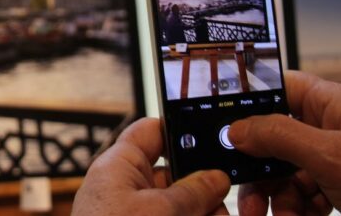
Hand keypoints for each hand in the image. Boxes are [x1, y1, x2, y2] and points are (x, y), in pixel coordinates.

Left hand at [72, 117, 230, 215]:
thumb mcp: (162, 211)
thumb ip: (194, 191)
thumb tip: (216, 177)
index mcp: (119, 167)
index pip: (151, 132)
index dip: (181, 131)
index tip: (214, 143)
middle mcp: (126, 190)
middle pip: (176, 176)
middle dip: (204, 190)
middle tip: (221, 204)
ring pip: (182, 207)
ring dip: (206, 213)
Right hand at [229, 71, 340, 215]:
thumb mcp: (330, 157)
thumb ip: (280, 137)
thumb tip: (237, 128)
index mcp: (331, 104)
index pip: (280, 87)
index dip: (250, 99)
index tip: (222, 119)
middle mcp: (327, 127)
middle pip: (272, 136)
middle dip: (256, 164)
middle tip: (240, 182)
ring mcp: (329, 158)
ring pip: (280, 170)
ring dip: (271, 195)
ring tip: (266, 213)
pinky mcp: (331, 186)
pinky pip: (296, 192)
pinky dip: (291, 208)